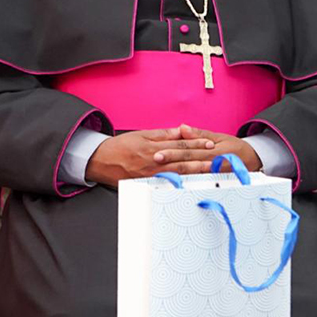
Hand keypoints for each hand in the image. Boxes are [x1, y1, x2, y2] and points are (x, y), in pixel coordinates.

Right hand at [85, 126, 216, 186]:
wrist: (100, 160)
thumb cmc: (121, 146)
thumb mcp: (143, 135)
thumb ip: (164, 135)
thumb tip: (182, 131)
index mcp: (153, 147)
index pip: (180, 144)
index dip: (197, 143)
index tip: (211, 143)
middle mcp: (152, 162)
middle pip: (181, 160)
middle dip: (200, 158)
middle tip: (217, 158)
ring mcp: (149, 176)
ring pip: (176, 174)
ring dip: (194, 172)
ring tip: (209, 171)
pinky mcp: (145, 185)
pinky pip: (166, 184)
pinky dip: (179, 183)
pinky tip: (190, 183)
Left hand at [152, 124, 261, 173]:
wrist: (252, 161)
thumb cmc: (234, 147)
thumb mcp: (219, 137)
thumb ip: (199, 134)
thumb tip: (182, 127)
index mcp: (213, 150)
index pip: (190, 150)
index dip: (174, 150)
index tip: (159, 151)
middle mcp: (212, 163)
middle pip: (188, 162)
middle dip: (171, 160)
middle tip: (155, 159)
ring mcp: (213, 174)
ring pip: (191, 173)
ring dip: (175, 172)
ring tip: (160, 172)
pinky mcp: (213, 181)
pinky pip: (197, 180)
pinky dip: (184, 180)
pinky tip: (173, 181)